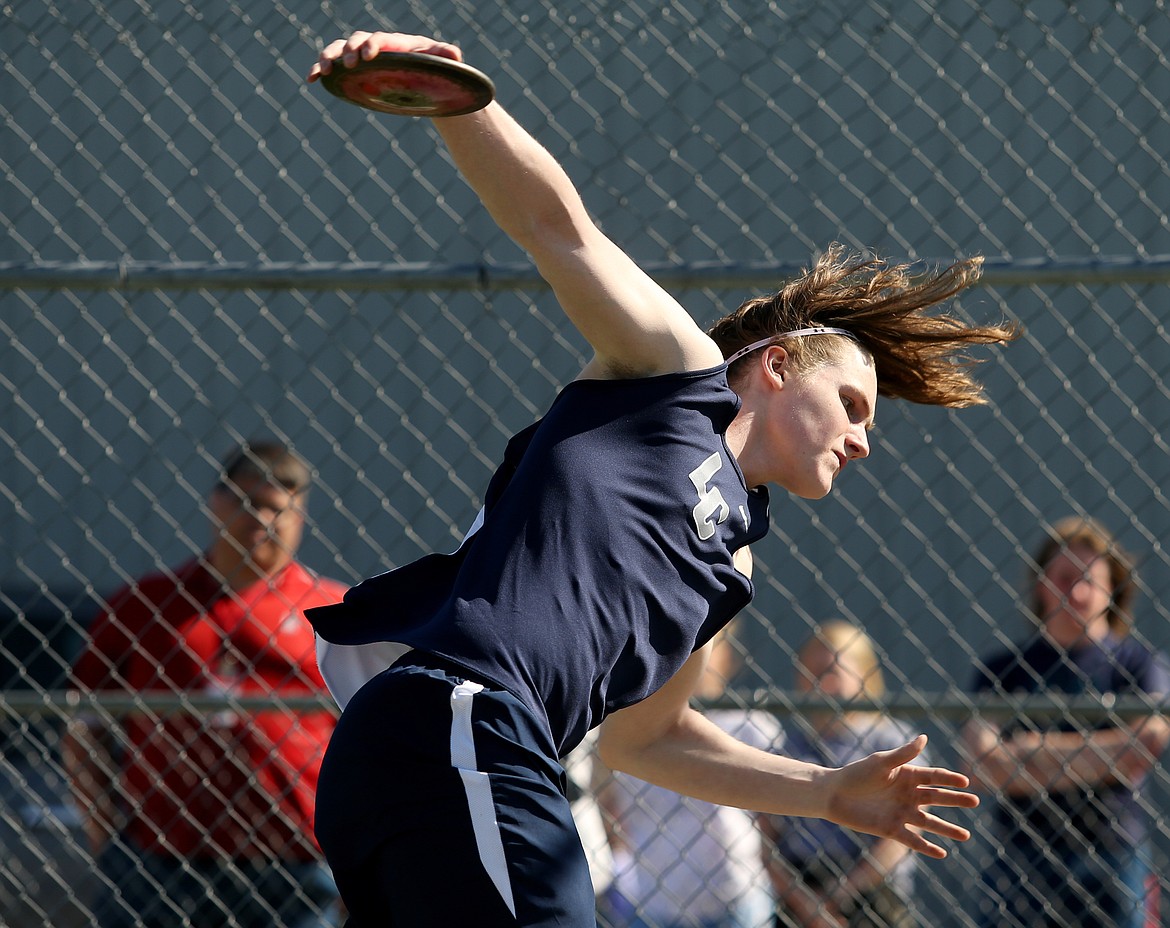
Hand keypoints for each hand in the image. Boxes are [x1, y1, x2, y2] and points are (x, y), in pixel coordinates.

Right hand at [307, 31, 463, 83]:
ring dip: (329, 57)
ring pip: (339, 49)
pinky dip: (319, 69)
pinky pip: (332, 64)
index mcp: (392, 43)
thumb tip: (456, 54)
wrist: (419, 72)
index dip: (372, 45)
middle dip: (350, 50)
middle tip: (349, 64)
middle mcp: (373, 45)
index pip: (379, 39)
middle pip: (355, 40)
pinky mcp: (351, 67)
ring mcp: (360, 55)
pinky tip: (311, 80)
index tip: (369, 57)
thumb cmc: (429, 64)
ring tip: (324, 70)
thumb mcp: (438, 61)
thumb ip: (445, 54)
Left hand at [824, 734, 978, 857]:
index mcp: (907, 775)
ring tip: (966, 835)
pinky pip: (913, 840)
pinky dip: (927, 847)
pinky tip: (942, 853)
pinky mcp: (892, 829)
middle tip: (975, 802)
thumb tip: (924, 738)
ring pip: (930, 822)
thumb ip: (903, 754)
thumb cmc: (856, 774)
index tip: (965, 781)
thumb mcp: (881, 762)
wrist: (833, 794)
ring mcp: (901, 813)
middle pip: (937, 798)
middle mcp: (908, 795)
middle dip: (956, 800)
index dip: (949, 779)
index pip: (934, 776)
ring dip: (947, 829)